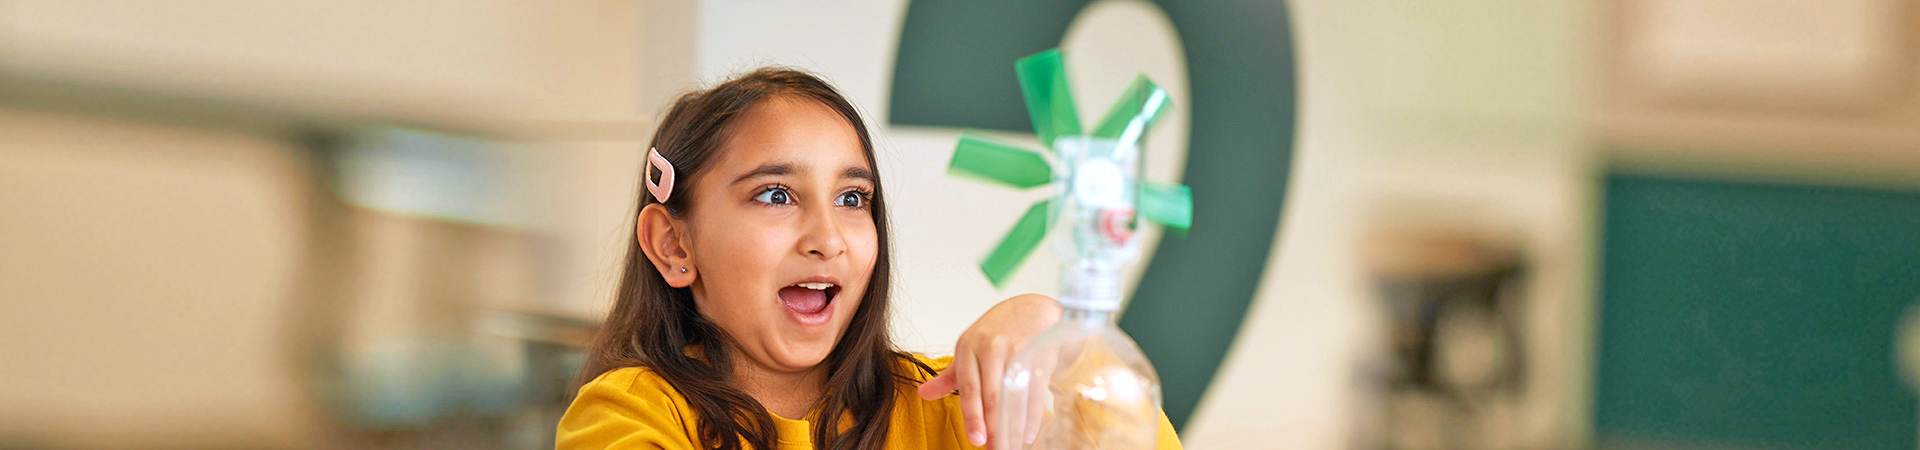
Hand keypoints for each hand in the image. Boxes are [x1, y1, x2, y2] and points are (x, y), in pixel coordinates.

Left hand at [918, 294, 1061, 447]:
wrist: (1033, 308)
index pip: (968, 387)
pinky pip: (1035, 390)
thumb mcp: (969, 348)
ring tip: (1011, 446)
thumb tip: (923, 393)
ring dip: (1013, 426)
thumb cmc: (999, 331)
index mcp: (968, 347)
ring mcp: (1016, 349)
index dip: (972, 416)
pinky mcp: (1040, 353)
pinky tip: (1028, 432)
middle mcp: (990, 347)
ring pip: (1013, 395)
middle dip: (993, 427)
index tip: (976, 440)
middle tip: (995, 449)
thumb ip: (949, 376)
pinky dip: (1033, 414)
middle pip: (991, 394)